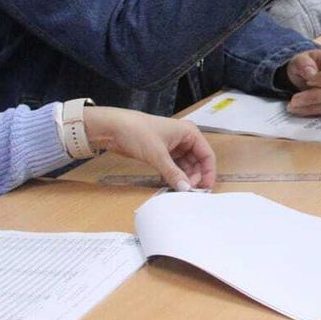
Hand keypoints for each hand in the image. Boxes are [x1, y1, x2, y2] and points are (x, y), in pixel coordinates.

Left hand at [82, 107, 216, 191]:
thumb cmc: (137, 131)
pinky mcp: (162, 153)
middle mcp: (184, 139)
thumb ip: (173, 173)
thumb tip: (186, 189)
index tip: (204, 188)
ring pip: (185, 166)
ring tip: (178, 190)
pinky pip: (173, 167)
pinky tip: (169, 185)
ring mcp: (173, 146)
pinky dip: (173, 176)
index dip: (208, 172)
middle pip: (197, 162)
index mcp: (189, 133)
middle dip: (194, 177)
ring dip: (182, 178)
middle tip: (187, 191)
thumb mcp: (157, 154)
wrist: (112, 128)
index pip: (207, 155)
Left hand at [284, 49, 320, 116]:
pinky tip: (303, 110)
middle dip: (314, 98)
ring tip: (294, 107)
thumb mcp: (300, 60)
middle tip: (294, 101)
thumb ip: (304, 64)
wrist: (310, 75)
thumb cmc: (307, 66)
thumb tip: (311, 75)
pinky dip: (317, 112)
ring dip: (313, 108)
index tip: (307, 82)